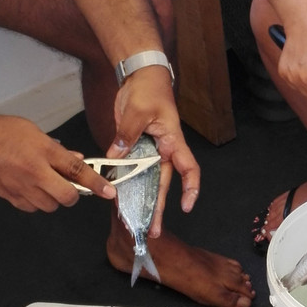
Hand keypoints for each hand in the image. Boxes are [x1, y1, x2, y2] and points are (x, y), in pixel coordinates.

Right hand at [0, 111, 115, 211]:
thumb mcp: (32, 131)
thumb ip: (55, 149)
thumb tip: (75, 158)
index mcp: (44, 151)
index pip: (77, 170)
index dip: (96, 183)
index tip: (109, 192)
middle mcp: (35, 171)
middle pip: (66, 196)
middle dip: (71, 196)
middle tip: (68, 187)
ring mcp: (21, 186)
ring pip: (48, 206)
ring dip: (51, 199)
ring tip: (42, 184)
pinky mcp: (8, 196)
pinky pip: (30, 208)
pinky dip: (33, 203)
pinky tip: (27, 189)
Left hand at [107, 65, 199, 234]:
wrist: (140, 75)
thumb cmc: (148, 89)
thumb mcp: (136, 110)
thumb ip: (127, 135)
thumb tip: (115, 156)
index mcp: (172, 141)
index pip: (189, 168)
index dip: (190, 189)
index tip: (187, 207)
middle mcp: (164, 150)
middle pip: (163, 184)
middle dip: (158, 208)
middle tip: (153, 230)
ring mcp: (149, 151)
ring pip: (147, 181)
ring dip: (142, 201)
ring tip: (135, 222)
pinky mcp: (135, 148)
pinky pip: (132, 170)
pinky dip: (126, 184)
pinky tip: (119, 199)